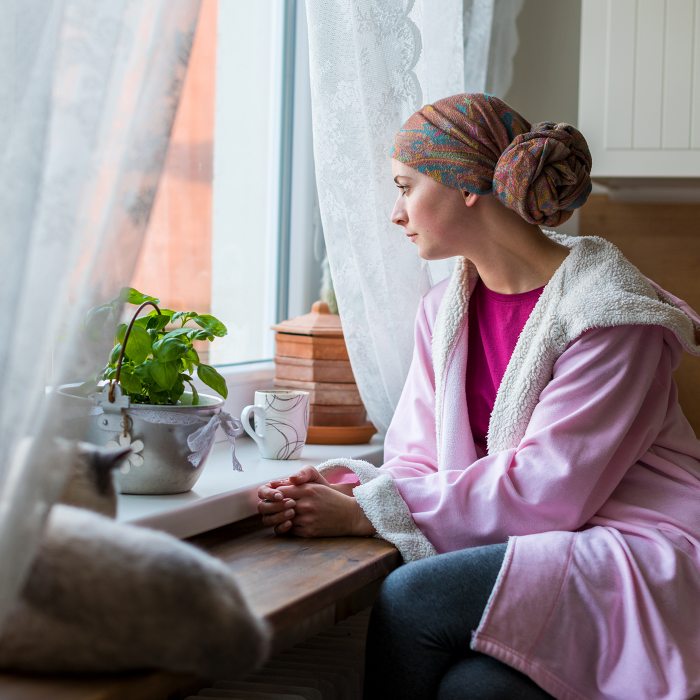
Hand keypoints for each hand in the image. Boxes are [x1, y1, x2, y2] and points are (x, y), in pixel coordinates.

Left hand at [256, 466, 374, 536]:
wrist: (350, 516)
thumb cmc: (332, 499)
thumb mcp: (317, 486)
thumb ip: (298, 485)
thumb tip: (277, 486)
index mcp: (308, 490)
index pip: (281, 492)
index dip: (274, 494)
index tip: (273, 496)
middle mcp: (306, 505)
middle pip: (278, 506)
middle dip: (272, 507)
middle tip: (271, 507)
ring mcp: (307, 519)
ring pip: (282, 519)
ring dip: (279, 518)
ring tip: (281, 515)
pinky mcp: (309, 532)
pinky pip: (290, 530)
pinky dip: (287, 527)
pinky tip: (290, 523)